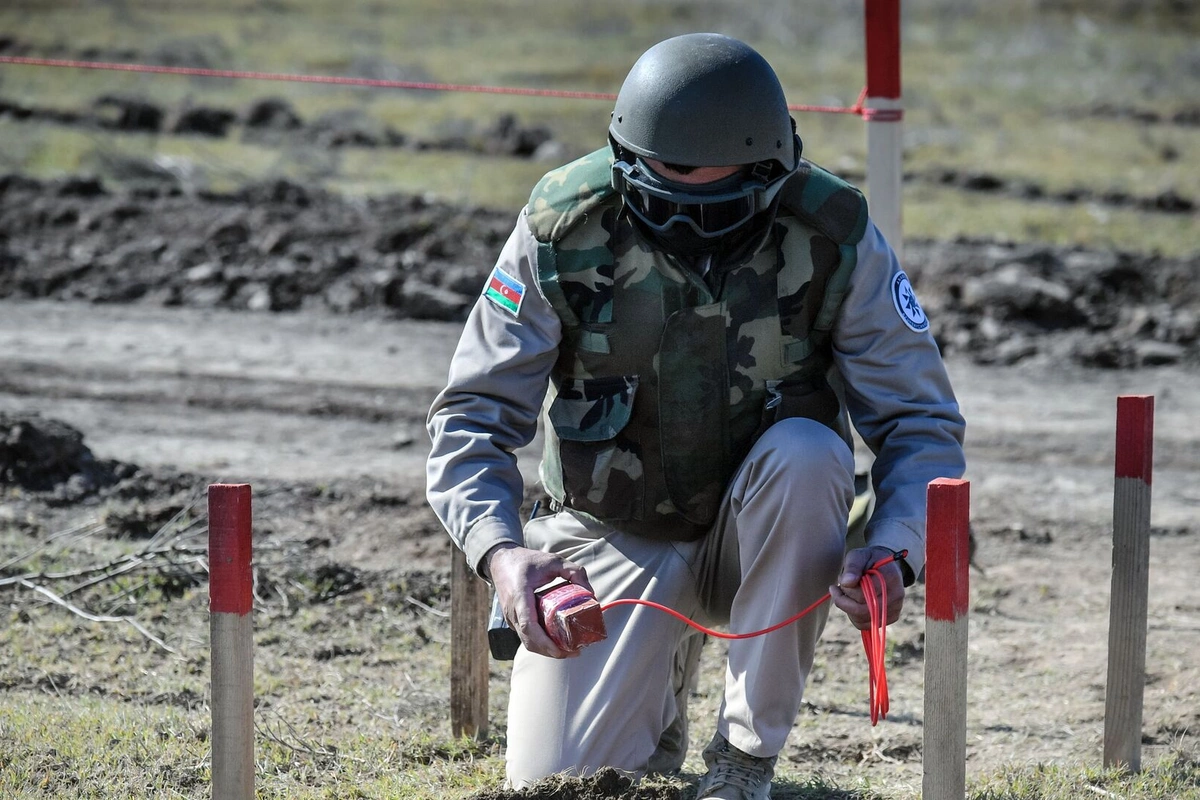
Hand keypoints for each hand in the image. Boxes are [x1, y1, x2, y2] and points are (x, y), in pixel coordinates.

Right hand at [485, 543, 591, 658]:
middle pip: (529, 640)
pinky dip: (540, 643)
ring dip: (546, 650)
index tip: (560, 650)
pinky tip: (556, 642)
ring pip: (527, 641)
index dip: (544, 641)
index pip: (529, 624)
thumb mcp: (554, 560)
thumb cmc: (526, 560)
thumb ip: (575, 572)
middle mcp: (512, 610)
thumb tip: (592, 594)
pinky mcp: (512, 620)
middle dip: (551, 651)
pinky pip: (525, 636)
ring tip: (569, 650)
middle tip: (574, 652)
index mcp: (520, 594)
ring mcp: (510, 617)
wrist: (500, 560)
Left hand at [829, 546, 905, 630]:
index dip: (846, 589)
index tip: (840, 580)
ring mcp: (895, 609)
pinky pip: (865, 624)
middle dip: (843, 600)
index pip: (863, 594)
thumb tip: (847, 582)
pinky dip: (854, 616)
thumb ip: (852, 566)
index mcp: (890, 578)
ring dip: (848, 608)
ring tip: (848, 593)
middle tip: (836, 589)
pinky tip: (854, 602)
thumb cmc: (869, 560)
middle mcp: (896, 596)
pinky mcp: (891, 617)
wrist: (886, 566)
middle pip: (862, 610)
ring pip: (862, 620)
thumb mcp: (858, 555)